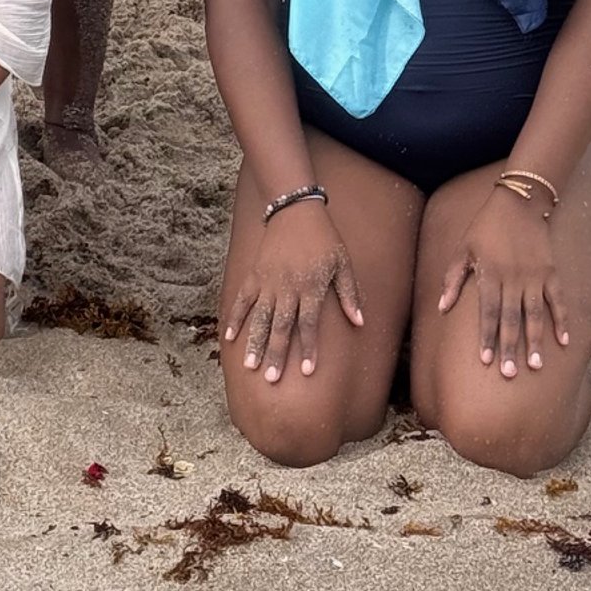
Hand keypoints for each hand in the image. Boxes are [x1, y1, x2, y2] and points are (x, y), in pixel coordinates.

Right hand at [222, 201, 363, 383]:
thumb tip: (360, 323)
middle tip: (271, 379)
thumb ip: (350, 294)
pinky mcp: (254, 275)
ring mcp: (267, 282)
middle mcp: (287, 288)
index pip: (309, 323)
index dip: (308, 348)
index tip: (306, 371)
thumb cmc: (325, 239)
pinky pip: (243, 300)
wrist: (295, 211)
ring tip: (250, 366)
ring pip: (259, 318)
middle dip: (276, 354)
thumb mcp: (344, 264)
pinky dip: (235, 318)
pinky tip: (230, 338)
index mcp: (311, 287)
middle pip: (280, 326)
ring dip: (254, 343)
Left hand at [438, 186, 567, 378]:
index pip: (487, 313)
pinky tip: (564, 342)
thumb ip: (453, 279)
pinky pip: (557, 301)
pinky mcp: (550, 272)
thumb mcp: (462, 249)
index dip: (487, 337)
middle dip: (510, 348)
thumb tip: (441, 308)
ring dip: (535, 341)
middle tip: (510, 375)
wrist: (518, 203)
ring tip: (535, 366)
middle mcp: (512, 279)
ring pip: (535, 315)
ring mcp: (534, 277)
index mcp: (489, 274)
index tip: (486, 361)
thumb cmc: (484, 227)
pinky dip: (561, 321)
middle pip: (511, 319)